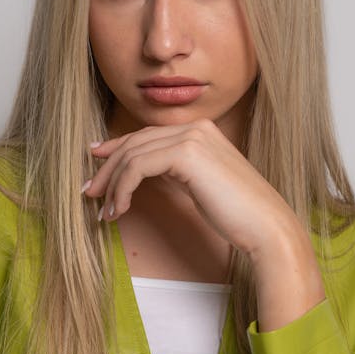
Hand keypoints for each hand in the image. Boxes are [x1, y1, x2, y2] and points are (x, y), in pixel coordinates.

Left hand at [85, 120, 324, 328]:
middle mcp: (195, 127)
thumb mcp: (200, 185)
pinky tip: (119, 211)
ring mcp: (191, 137)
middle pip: (135, 142)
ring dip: (112, 185)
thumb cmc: (237, 214)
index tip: (95, 162)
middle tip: (89, 193)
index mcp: (200, 130)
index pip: (147, 135)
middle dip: (107, 168)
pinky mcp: (185, 154)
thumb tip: (142, 173)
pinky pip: (137, 168)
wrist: (265, 225)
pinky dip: (122, 190)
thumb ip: (175, 172)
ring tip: (104, 212)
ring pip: (132, 155)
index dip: (116, 148)